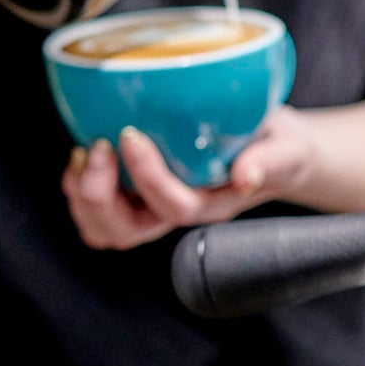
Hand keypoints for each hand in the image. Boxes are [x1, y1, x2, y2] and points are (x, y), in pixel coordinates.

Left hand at [61, 108, 322, 250]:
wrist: (271, 148)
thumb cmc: (277, 147)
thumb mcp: (287, 149)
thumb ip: (271, 161)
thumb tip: (245, 176)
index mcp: (210, 205)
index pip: (174, 206)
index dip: (147, 176)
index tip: (131, 135)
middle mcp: (175, 212)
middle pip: (126, 231)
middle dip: (99, 194)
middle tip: (96, 147)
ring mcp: (150, 207)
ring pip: (104, 229)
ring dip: (82, 196)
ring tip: (82, 154)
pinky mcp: (133, 193)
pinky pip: (95, 211)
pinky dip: (77, 188)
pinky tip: (80, 156)